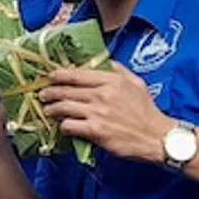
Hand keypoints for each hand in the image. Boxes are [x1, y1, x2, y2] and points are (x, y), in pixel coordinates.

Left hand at [40, 63, 170, 162]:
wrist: (156, 137)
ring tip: (47, 110)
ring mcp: (97, 113)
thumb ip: (119, 70)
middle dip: (51, 92)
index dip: (60, 74)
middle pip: (67, 90)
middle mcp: (102, 94)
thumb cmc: (146, 111)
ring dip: (52, 108)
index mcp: (111, 80)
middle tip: (43, 94)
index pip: (78, 74)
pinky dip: (63, 125)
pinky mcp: (95, 131)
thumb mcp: (136, 83)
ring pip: (65, 107)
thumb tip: (104, 61)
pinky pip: (70, 126)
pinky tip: (62, 126)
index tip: (51, 76)